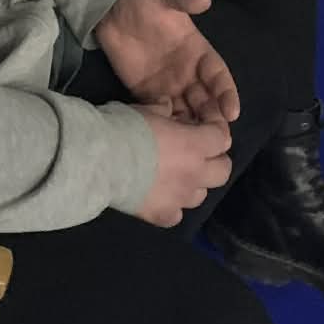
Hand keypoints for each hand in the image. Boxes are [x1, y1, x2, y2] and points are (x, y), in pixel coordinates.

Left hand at [95, 0, 240, 126]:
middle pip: (206, 100)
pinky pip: (162, 113)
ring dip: (193, 127)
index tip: (232, 111)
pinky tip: (169, 139)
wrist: (110, 7)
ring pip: (187, 111)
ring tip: (196, 146)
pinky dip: (168, 126)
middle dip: (213, 119)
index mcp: (198, 51)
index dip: (226, 93)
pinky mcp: (147, 92)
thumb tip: (203, 0)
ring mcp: (167, 84)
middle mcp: (187, 72)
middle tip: (217, 138)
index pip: (218, 76)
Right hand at [132, 108, 232, 226]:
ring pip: (201, 195)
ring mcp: (180, 198)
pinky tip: (160, 196)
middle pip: (223, 171)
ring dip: (193, 184)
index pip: (222, 139)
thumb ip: (163, 109)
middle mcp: (194, 173)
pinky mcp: (162, 216)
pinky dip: (172, 206)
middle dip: (215, 160)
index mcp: (194, 144)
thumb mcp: (145, 108)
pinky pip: (177, 214)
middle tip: (198, 153)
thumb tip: (167, 106)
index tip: (204, 127)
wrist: (100, 161)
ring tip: (176, 176)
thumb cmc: (124, 128)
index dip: (215, 131)